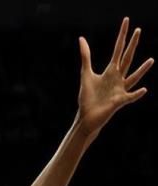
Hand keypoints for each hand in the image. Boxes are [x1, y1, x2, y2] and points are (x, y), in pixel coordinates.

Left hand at [77, 17, 153, 135]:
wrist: (86, 116)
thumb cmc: (87, 97)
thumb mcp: (86, 74)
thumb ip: (86, 57)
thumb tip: (82, 38)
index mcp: (110, 71)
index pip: (118, 50)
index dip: (122, 36)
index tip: (127, 21)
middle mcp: (117, 78)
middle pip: (127, 59)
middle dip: (132, 45)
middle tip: (139, 30)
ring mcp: (119, 90)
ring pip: (133, 78)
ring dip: (142, 70)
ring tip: (151, 60)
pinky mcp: (118, 102)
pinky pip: (130, 97)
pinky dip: (137, 94)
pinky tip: (144, 89)